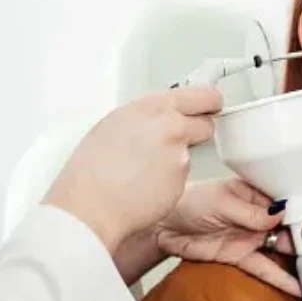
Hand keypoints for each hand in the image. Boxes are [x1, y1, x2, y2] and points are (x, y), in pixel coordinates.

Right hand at [42, 85, 222, 251]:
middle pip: (206, 123)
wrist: (90, 206)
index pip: (199, 94)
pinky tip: (146, 187)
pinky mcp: (182, 179)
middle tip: (182, 140)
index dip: (208, 102)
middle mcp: (169, 125)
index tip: (211, 105)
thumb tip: (159, 119)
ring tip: (144, 172)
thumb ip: (146, 118)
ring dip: (176, 161)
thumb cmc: (90, 171)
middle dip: (199, 131)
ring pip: (191, 154)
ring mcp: (178, 153)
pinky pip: (182, 178)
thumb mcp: (113, 125)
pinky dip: (170, 183)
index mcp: (150, 106)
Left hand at [153, 178, 301, 296]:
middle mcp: (261, 213)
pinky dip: (284, 279)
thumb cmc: (190, 201)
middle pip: (296, 221)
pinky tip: (301, 287)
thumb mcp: (222, 200)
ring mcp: (254, 236)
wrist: (164, 226)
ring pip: (287, 245)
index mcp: (258, 191)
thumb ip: (251, 211)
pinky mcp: (243, 257)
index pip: (292, 192)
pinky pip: (267, 268)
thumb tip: (282, 212)